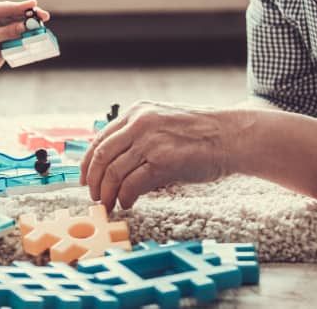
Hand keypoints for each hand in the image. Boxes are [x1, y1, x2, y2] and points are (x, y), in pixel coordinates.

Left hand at [0, 0, 50, 81]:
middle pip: (19, 13)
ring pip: (23, 23)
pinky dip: (31, 35)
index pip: (9, 7)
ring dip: (33, 25)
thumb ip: (8, 32)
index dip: (22, 6)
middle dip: (32, 15)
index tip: (34, 4)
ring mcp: (5, 26)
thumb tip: (26, 25)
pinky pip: (23, 33)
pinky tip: (38, 36)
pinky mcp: (10, 36)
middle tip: (44, 17)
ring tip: (43, 28)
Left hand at [79, 100, 231, 211]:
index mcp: (137, 112)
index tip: (85, 180)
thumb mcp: (163, 122)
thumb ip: (139, 136)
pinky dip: (125, 198)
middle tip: (95, 198)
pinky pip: (132, 184)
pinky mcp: (163, 160)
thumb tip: (114, 166)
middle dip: (93, 182)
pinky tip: (128, 203)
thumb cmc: (201, 133)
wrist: (231, 136)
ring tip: (110, 205)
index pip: (100, 139)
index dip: (87, 163)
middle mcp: (140, 123)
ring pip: (113, 172)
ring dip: (107, 194)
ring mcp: (150, 141)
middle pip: (100, 157)